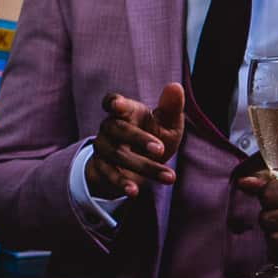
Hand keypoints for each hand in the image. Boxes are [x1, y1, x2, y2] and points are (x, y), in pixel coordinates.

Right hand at [85, 83, 185, 200]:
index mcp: (125, 112)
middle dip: (138, 139)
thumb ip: (171, 108)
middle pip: (117, 128)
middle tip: (160, 149)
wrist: (134, 169)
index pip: (112, 102)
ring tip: (169, 177)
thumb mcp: (167, 125)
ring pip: (118, 154)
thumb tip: (175, 86)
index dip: (113, 102)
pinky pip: (109, 175)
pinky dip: (121, 183)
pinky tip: (134, 191)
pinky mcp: (101, 168)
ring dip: (143, 166)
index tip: (118, 105)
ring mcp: (103, 148)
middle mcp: (109, 127)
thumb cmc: (154, 139)